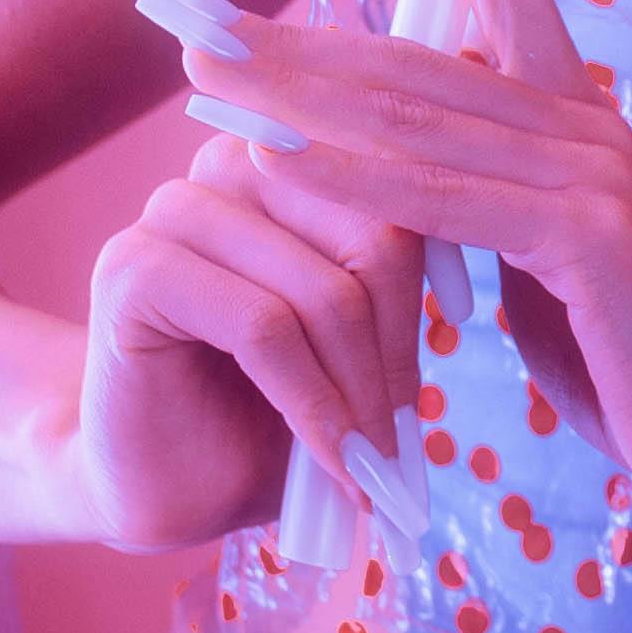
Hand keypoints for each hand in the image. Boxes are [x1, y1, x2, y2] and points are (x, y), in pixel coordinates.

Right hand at [65, 96, 427, 555]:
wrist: (171, 483)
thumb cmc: (274, 405)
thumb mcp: (361, 328)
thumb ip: (403, 268)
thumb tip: (497, 226)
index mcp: (292, 149)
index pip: (401, 178)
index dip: (439, 265)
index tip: (464, 328)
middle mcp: (232, 160)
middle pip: (372, 231)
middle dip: (400, 344)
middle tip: (407, 433)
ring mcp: (174, 210)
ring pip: (323, 288)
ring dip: (361, 389)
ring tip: (374, 461)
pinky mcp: (134, 270)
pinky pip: (265, 328)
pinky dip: (313, 406)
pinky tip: (334, 461)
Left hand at [185, 0, 631, 535]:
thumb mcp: (551, 267)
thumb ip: (495, 207)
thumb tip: (425, 175)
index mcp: (583, 120)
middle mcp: (588, 126)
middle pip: (421, 51)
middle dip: (298, 37)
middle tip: (193, 15)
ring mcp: (592, 175)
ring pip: (416, 116)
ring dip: (296, 96)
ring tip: (202, 74)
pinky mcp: (583, 239)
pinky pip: (438, 198)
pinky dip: (346, 177)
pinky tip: (271, 162)